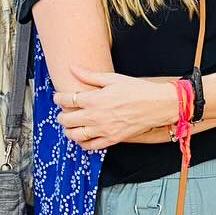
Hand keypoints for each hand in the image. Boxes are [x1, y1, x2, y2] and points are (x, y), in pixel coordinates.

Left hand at [56, 67, 173, 149]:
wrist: (156, 105)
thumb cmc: (137, 90)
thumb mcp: (112, 78)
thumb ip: (90, 75)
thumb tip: (73, 68)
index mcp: (95, 99)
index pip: (67, 100)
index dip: (58, 98)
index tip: (58, 97)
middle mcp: (96, 116)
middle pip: (66, 119)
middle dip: (61, 115)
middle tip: (63, 112)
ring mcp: (103, 129)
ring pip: (75, 135)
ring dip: (68, 130)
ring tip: (70, 125)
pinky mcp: (112, 139)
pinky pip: (91, 146)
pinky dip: (83, 143)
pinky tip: (83, 137)